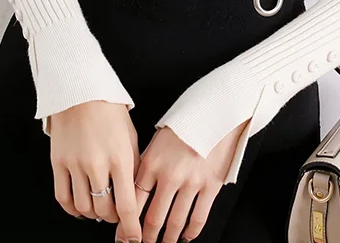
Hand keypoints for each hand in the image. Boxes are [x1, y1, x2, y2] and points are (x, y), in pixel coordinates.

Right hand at [48, 100, 141, 239]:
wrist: (82, 92)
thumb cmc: (111, 112)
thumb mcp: (131, 138)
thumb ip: (133, 167)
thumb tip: (134, 196)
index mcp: (120, 157)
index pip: (127, 205)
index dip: (131, 227)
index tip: (134, 238)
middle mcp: (97, 164)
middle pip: (104, 210)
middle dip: (112, 218)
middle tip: (116, 215)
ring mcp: (75, 165)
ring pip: (83, 208)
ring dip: (93, 214)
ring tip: (100, 208)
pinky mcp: (58, 163)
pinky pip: (63, 198)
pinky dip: (73, 209)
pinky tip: (80, 207)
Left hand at [115, 119, 248, 242]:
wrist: (216, 110)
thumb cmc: (185, 122)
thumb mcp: (158, 139)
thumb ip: (147, 164)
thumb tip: (136, 189)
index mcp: (152, 162)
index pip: (134, 202)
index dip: (126, 224)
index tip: (123, 236)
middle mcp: (170, 175)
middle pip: (153, 218)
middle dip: (146, 237)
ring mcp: (191, 182)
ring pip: (175, 223)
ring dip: (167, 239)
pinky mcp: (211, 185)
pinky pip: (198, 217)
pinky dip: (191, 232)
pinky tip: (186, 237)